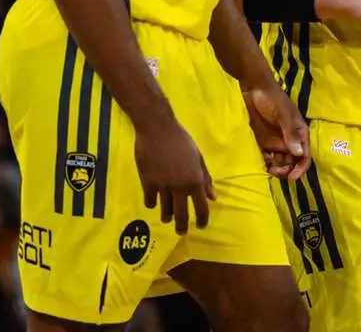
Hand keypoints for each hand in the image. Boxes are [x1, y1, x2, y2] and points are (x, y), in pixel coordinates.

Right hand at [135, 118, 215, 233]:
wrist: (157, 128)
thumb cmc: (181, 140)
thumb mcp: (198, 158)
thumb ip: (205, 178)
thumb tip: (212, 197)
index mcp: (195, 180)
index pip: (201, 208)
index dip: (202, 220)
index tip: (201, 227)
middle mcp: (180, 186)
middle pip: (182, 215)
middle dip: (182, 226)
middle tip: (182, 231)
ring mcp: (163, 186)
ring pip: (165, 210)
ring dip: (167, 216)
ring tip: (167, 218)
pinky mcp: (147, 182)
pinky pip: (150, 201)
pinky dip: (152, 203)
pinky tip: (154, 202)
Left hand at [245, 84, 310, 180]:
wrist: (253, 88)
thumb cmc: (272, 98)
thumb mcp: (283, 115)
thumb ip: (290, 133)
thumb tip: (299, 154)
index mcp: (299, 133)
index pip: (305, 155)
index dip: (301, 168)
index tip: (292, 177)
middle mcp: (290, 139)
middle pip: (293, 162)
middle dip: (287, 170)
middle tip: (276, 172)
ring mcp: (277, 141)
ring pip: (281, 162)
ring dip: (277, 168)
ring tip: (269, 168)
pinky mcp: (264, 141)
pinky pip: (268, 157)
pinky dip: (267, 163)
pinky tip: (263, 162)